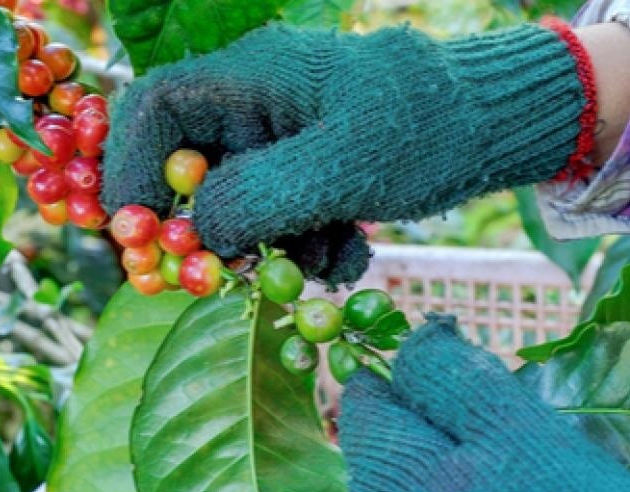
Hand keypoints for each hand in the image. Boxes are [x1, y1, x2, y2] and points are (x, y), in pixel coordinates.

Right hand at [102, 24, 590, 284]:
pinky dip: (310, 250)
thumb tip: (199, 235)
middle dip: (215, 232)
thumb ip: (260, 197)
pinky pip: (286, 222)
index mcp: (251, 76)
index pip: (153, 109)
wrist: (500, 125)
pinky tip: (351, 254)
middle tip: (231, 276)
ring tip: (325, 262)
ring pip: (243, 209)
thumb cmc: (426, 127)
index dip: (129, 170)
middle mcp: (259, 106)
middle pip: (193, 171)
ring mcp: (288, 142)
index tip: (135, 233)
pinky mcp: (317, 175)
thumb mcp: (342, 165)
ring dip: (274, 252)